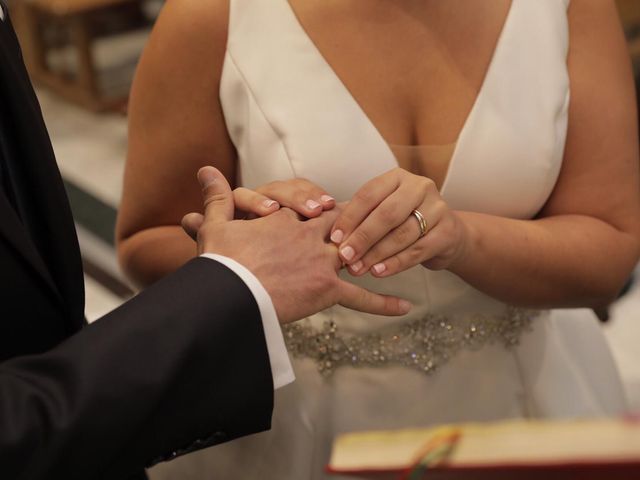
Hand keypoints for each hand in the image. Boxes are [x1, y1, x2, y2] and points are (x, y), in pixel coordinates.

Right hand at [182, 167, 411, 323]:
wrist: (227, 293)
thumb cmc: (220, 262)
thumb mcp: (216, 225)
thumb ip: (218, 196)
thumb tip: (205, 169)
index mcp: (286, 219)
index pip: (307, 205)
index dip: (317, 205)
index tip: (326, 205)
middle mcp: (310, 235)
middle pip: (340, 222)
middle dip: (354, 221)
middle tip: (371, 220)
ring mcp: (322, 262)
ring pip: (357, 251)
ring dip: (374, 252)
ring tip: (394, 251)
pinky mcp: (326, 290)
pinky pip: (360, 297)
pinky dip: (383, 303)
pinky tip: (406, 307)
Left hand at [330, 168, 469, 276]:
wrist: (446, 234)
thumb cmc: (403, 222)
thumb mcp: (381, 212)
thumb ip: (359, 218)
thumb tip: (330, 236)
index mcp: (397, 177)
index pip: (368, 195)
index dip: (349, 217)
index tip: (334, 238)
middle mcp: (420, 187)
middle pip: (386, 214)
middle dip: (362, 237)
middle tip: (344, 256)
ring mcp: (437, 208)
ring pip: (402, 234)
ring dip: (376, 254)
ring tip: (358, 268)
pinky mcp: (448, 231)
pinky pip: (417, 250)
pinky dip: (395, 263)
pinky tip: (378, 272)